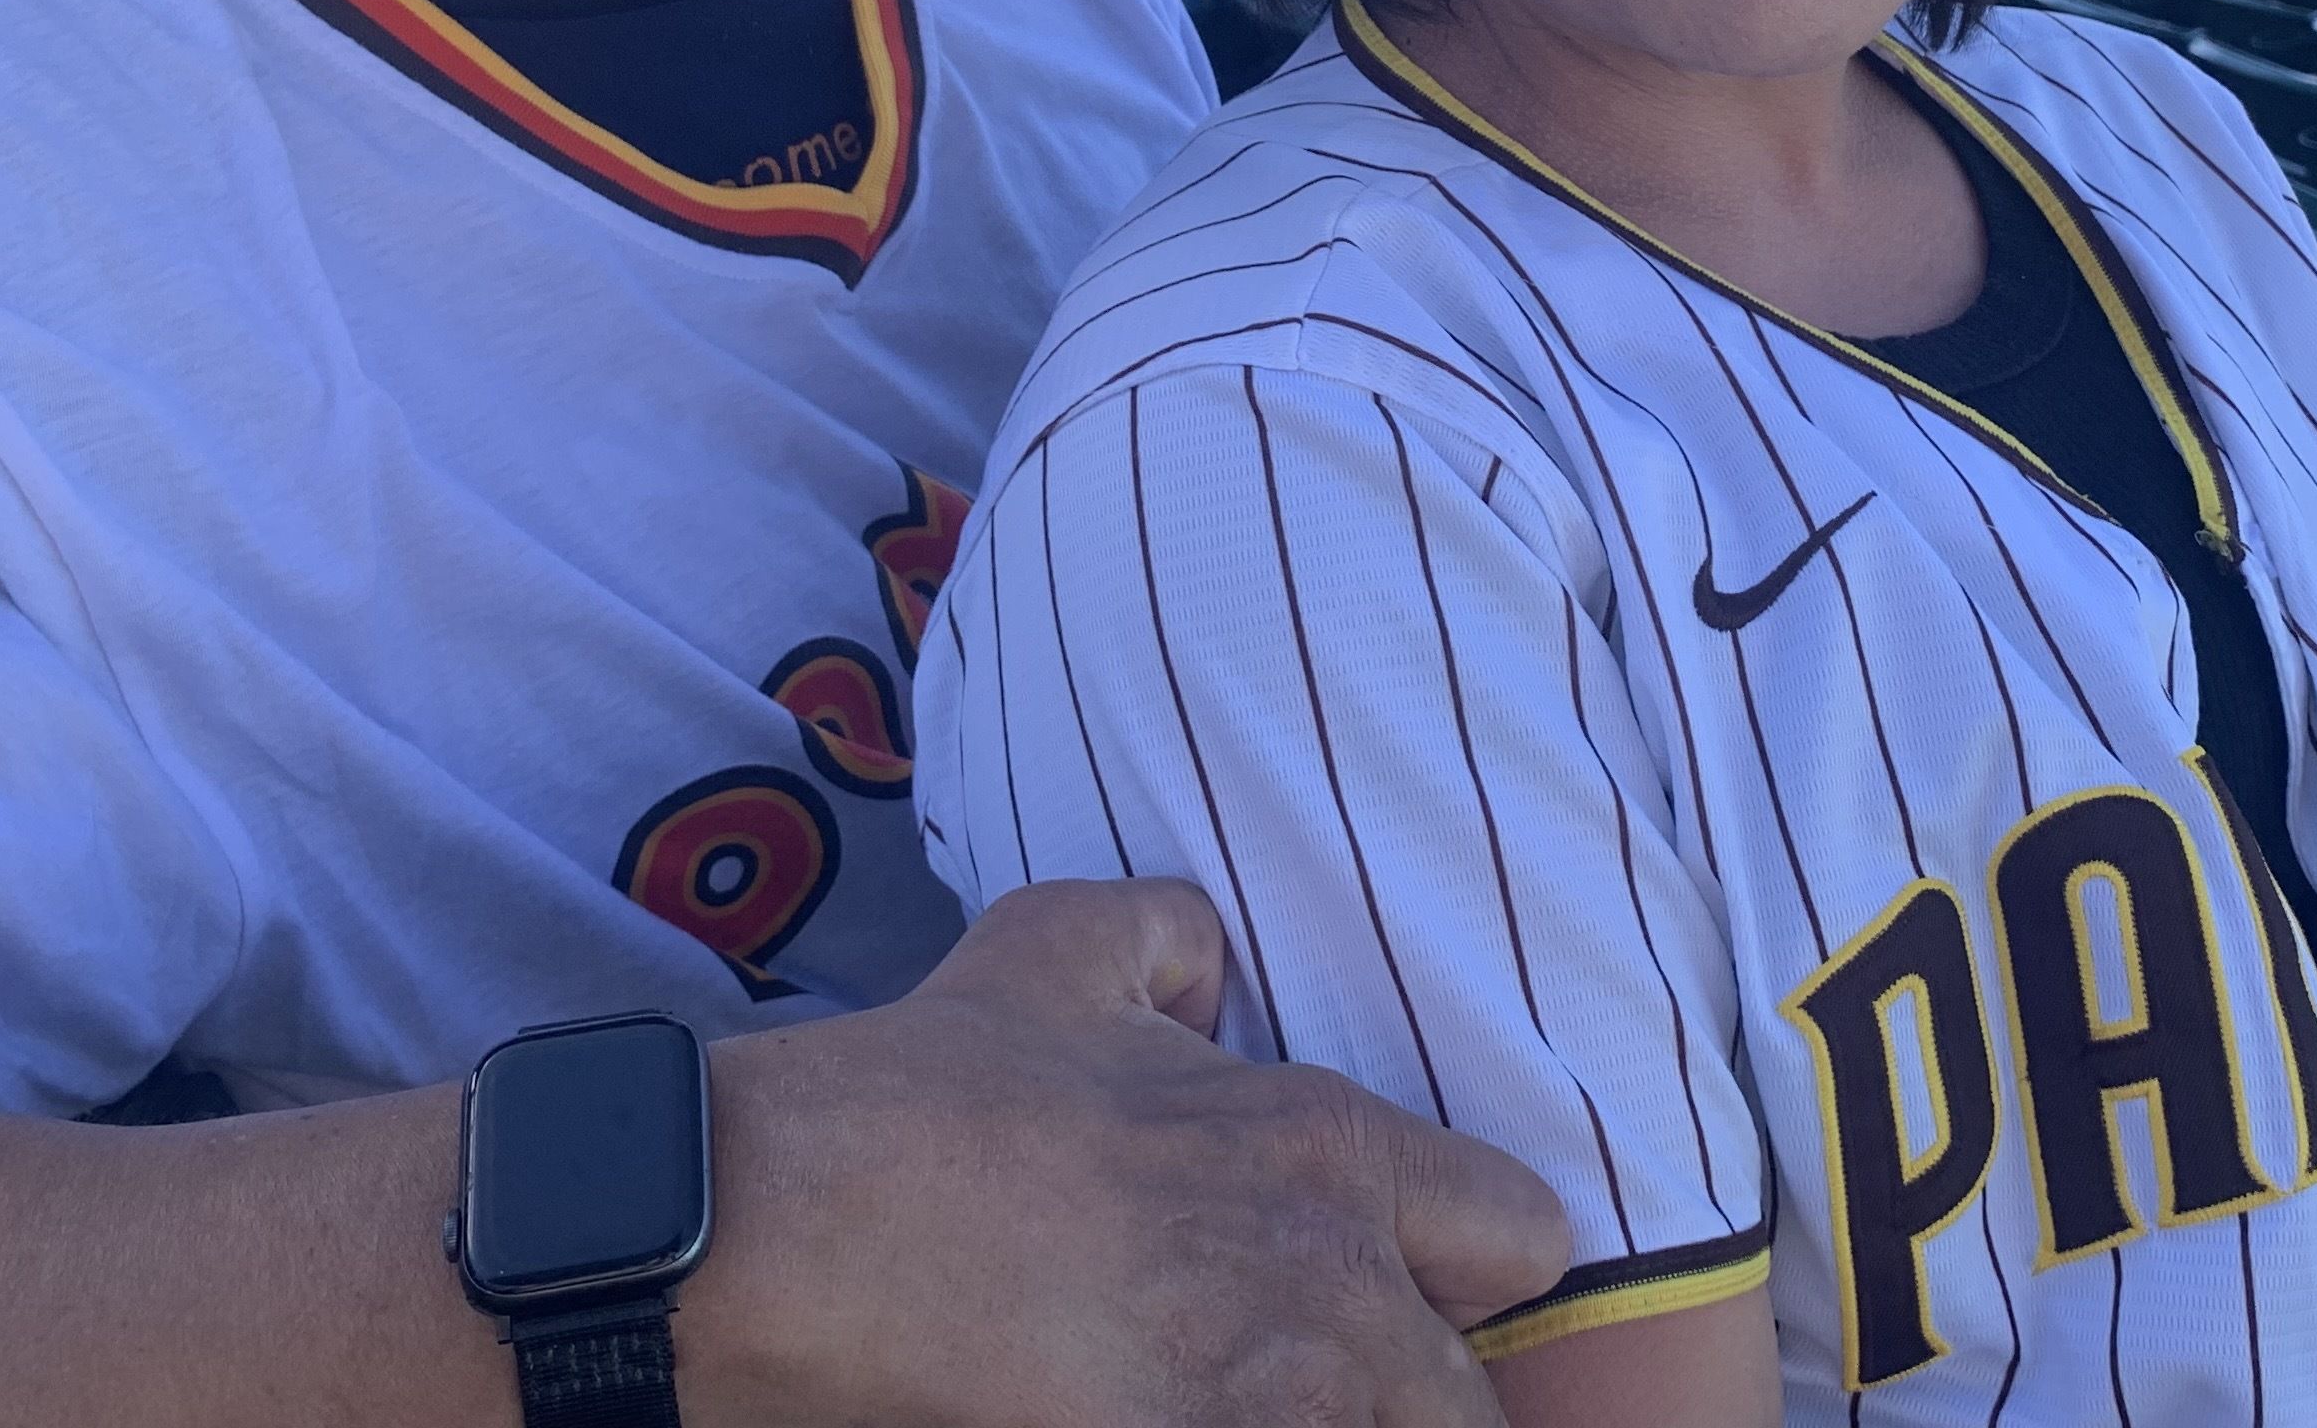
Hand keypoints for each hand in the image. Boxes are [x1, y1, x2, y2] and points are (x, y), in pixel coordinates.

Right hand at [700, 879, 1567, 1427]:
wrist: (794, 1224)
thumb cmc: (922, 1095)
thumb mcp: (1054, 946)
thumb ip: (1168, 938)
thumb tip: (1209, 968)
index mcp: (1328, 1149)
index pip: (1522, 1236)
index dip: (1466, 1278)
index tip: (1406, 1300)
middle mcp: (1333, 1280)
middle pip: (1463, 1400)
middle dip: (1403, 1399)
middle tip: (1313, 1385)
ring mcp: (1272, 1397)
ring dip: (1338, 1427)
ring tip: (1243, 1402)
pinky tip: (1161, 1420)